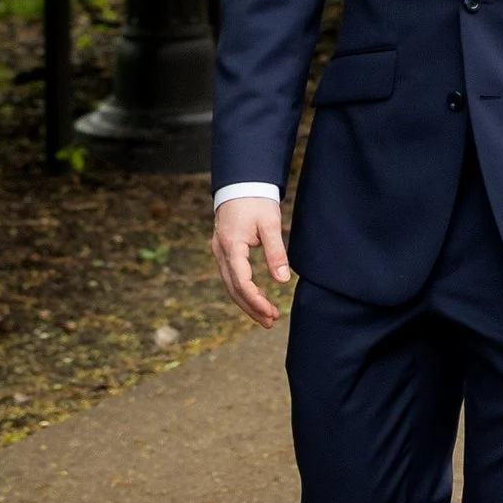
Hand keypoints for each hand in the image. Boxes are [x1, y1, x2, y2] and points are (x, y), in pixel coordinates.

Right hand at [212, 195, 292, 326]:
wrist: (241, 182)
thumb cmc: (256, 200)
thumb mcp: (270, 224)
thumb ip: (276, 252)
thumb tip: (282, 280)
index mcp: (231, 245)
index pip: (241, 281)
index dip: (256, 300)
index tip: (271, 312)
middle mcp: (220, 251)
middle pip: (233, 288)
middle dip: (251, 307)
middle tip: (271, 321)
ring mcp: (219, 251)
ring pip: (230, 284)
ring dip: (247, 301)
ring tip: (267, 316)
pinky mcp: (223, 249)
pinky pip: (231, 275)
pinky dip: (243, 289)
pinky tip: (258, 295)